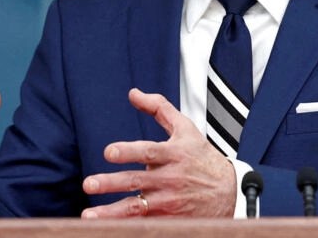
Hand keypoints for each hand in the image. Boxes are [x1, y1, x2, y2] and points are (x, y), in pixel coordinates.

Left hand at [81, 88, 235, 217]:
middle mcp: (170, 178)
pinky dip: (126, 227)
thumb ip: (159, 108)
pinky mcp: (169, 219)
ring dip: (111, 213)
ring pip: (136, 208)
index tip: (109, 152)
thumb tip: (133, 93)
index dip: (128, 151)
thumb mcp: (186, 128)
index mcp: (174, 154)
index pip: (149, 152)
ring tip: (88, 216)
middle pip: (137, 181)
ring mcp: (169, 201)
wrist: (229, 191)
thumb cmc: (202, 156)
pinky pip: (144, 224)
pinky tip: (105, 229)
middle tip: (89, 184)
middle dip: (111, 183)